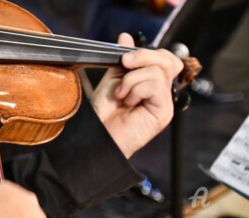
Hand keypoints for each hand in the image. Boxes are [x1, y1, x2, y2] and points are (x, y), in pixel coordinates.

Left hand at [91, 33, 182, 157]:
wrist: (98, 133)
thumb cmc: (104, 112)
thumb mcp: (113, 78)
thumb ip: (123, 60)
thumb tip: (126, 36)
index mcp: (150, 82)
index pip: (165, 58)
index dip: (148, 53)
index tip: (125, 58)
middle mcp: (160, 91)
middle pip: (167, 60)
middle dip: (142, 57)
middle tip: (124, 66)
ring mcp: (164, 102)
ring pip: (158, 72)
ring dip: (132, 79)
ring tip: (122, 94)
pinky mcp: (164, 112)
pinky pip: (156, 87)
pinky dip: (136, 90)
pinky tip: (128, 102)